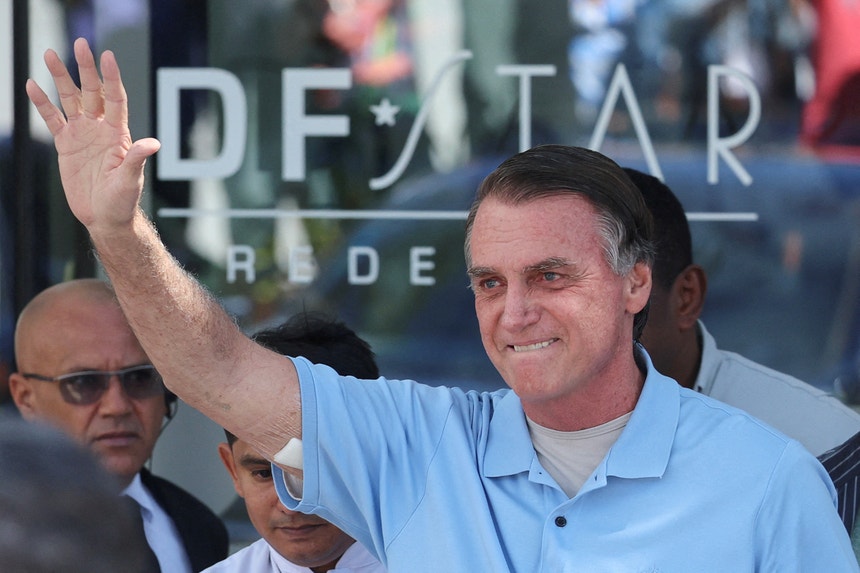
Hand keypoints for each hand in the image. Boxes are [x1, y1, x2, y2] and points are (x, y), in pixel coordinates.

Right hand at [25, 38, 160, 234]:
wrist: (104, 216)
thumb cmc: (122, 201)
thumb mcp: (130, 180)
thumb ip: (137, 159)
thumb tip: (153, 143)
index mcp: (118, 134)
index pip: (116, 98)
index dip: (111, 78)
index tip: (108, 56)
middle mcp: (100, 129)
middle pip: (91, 92)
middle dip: (85, 68)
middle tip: (80, 43)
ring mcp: (82, 135)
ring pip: (70, 100)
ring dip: (60, 78)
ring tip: (49, 54)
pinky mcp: (66, 145)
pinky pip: (52, 119)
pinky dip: (43, 103)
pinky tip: (33, 85)